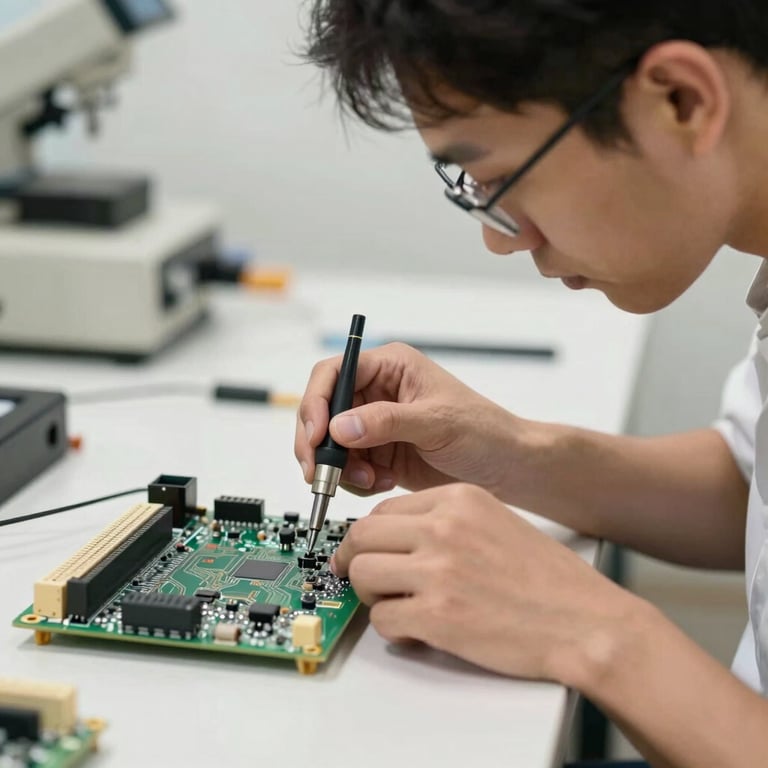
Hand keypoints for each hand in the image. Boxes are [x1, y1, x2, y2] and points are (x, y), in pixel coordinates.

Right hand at [295, 343, 520, 495]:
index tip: (316, 436)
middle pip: (323, 411)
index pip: (334, 373)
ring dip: (340, 468)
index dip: (317, 403)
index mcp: (390, 367)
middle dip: (319, 444)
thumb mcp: (436, 422)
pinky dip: (355, 481)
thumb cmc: (483, 431)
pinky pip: (347, 467)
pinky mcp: (377, 454)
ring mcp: (375, 425)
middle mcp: (376, 392)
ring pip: (330, 444)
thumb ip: (387, 422)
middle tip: (321, 473)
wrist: (505, 469)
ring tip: (370, 481)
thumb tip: (339, 427)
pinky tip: (381, 484)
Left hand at [332, 483, 636, 679]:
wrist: (586, 621)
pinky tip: (416, 629)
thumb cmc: (548, 579)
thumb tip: (396, 537)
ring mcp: (439, 570)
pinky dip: (392, 627)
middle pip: (363, 536)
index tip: (366, 550)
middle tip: (362, 578)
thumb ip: (444, 521)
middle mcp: (444, 527)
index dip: (369, 535)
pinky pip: (382, 618)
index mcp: (458, 499)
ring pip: (363, 574)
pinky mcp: (438, 615)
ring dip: (370, 594)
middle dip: (354, 560)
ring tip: (394, 604)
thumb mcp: (494, 521)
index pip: (383, 509)